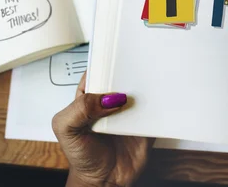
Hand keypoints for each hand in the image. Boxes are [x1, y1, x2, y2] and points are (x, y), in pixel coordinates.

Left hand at [52, 72, 153, 186]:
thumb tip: (108, 98)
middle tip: (136, 66)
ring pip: (140, 90)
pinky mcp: (146, 122)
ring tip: (151, 79)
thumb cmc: (81, 156)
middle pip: (122, 76)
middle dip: (129, 69)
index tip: (114, 54)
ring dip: (146, 85)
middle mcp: (110, 101)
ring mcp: (129, 111)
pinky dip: (159, 103)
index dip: (104, 61)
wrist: (104, 182)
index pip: (97, 71)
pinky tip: (161, 98)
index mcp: (89, 97)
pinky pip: (155, 109)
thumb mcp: (66, 129)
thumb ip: (80, 109)